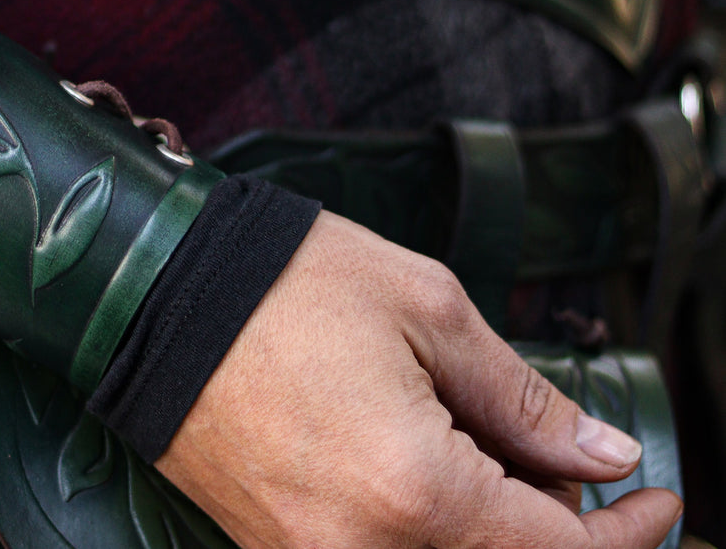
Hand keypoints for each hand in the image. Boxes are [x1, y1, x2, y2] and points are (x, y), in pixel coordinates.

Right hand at [156, 212, 682, 547]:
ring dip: (484, 528)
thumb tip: (602, 456)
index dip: (629, 534)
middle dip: (554, 526)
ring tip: (476, 448)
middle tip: (558, 459)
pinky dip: (421, 527)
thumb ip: (525, 399)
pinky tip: (417, 462)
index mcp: (416, 491)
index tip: (657, 498)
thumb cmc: (279, 283)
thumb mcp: (427, 308)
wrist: (150, 291)